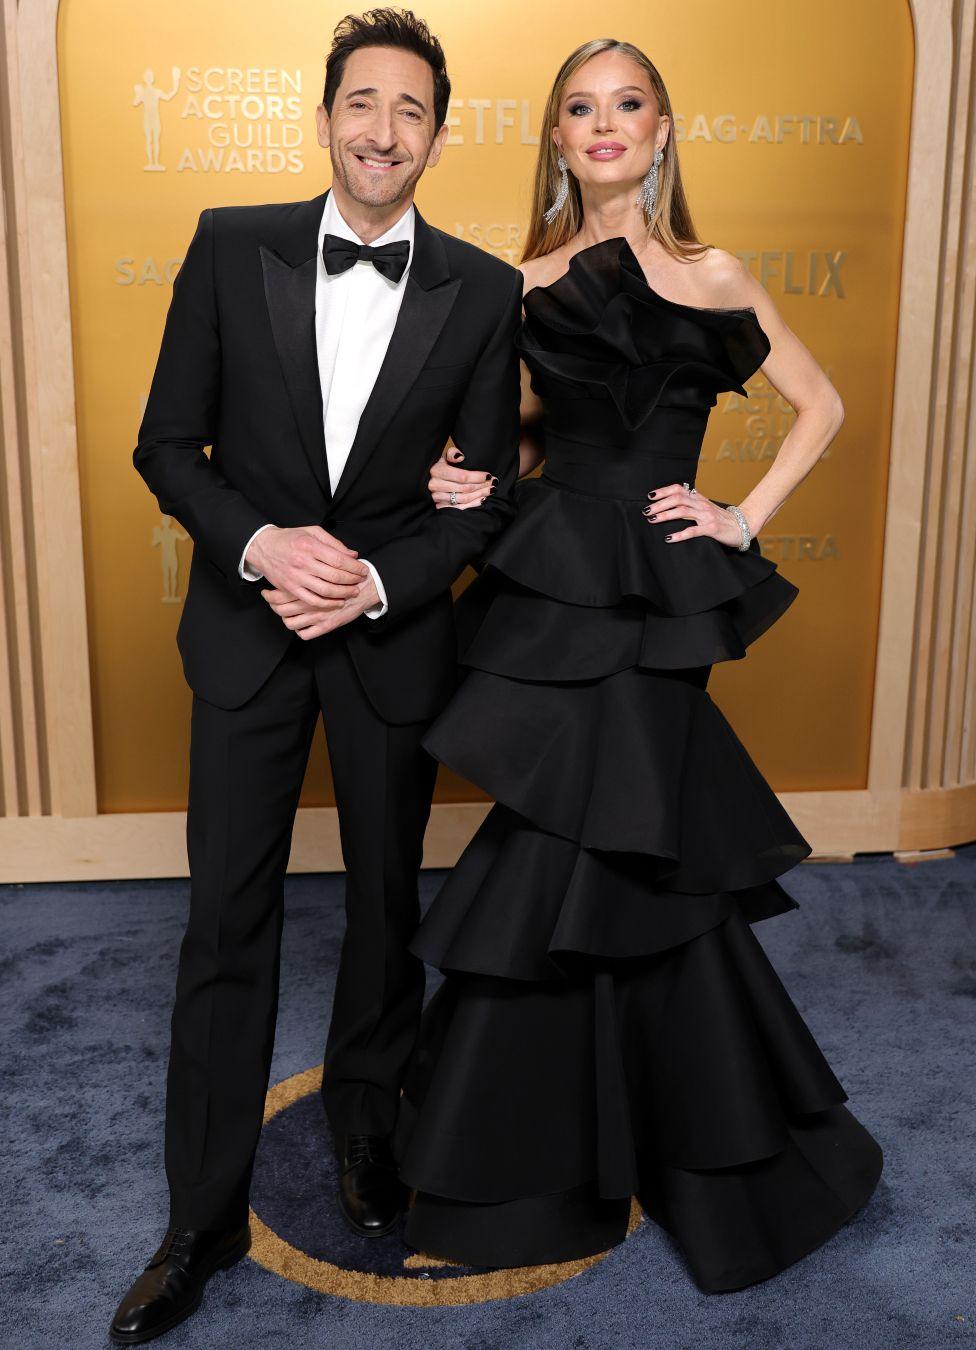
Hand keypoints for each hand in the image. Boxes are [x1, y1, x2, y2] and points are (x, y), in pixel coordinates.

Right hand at [247, 525, 369, 606]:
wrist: (264, 547)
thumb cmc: (290, 539)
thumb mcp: (312, 532)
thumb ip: (334, 543)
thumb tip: (353, 555)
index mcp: (310, 545)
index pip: (339, 560)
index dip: (354, 567)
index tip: (363, 570)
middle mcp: (303, 562)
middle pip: (335, 576)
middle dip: (352, 580)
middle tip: (361, 581)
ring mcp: (296, 577)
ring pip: (325, 590)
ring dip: (343, 593)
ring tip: (353, 592)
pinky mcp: (291, 589)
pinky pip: (312, 600)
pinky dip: (328, 604)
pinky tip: (337, 602)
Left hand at [260, 573, 380, 639]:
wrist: (367, 588)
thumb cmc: (345, 574)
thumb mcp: (327, 559)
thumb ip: (308, 563)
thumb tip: (293, 563)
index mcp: (306, 584)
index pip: (278, 595)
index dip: (269, 596)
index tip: (267, 594)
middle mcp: (309, 600)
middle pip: (280, 610)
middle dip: (274, 608)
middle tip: (274, 604)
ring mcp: (317, 615)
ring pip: (290, 623)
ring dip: (287, 620)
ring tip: (287, 615)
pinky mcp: (326, 625)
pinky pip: (305, 634)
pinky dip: (301, 631)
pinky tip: (302, 624)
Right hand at [427, 444, 495, 508]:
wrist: (430, 479)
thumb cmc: (443, 467)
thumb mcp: (445, 457)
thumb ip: (452, 453)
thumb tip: (460, 457)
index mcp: (437, 471)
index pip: (462, 476)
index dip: (477, 477)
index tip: (488, 475)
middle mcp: (435, 485)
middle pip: (464, 488)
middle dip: (482, 486)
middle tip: (494, 483)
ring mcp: (437, 497)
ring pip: (464, 499)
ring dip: (480, 495)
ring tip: (491, 490)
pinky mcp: (441, 506)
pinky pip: (460, 508)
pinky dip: (474, 503)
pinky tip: (483, 499)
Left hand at [642, 482, 753, 547]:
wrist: (743, 526)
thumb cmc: (721, 518)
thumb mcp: (706, 506)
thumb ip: (693, 501)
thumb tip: (677, 494)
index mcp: (698, 498)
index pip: (679, 489)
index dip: (663, 491)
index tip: (650, 496)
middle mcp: (701, 504)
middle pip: (677, 499)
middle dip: (660, 504)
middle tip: (646, 511)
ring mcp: (707, 516)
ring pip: (682, 511)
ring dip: (665, 515)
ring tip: (652, 520)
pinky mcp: (711, 529)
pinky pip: (693, 531)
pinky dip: (680, 534)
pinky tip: (669, 538)